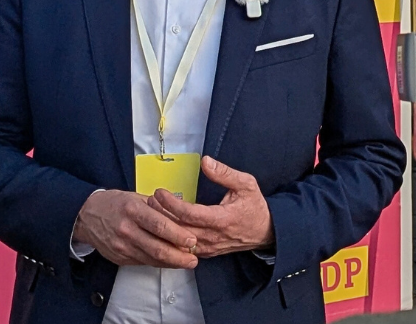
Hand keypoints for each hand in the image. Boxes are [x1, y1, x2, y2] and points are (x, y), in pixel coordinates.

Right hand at [75, 189, 199, 268]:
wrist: (86, 216)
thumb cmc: (114, 204)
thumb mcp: (135, 197)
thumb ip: (157, 208)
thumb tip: (182, 215)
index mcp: (132, 210)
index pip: (159, 225)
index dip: (178, 235)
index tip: (192, 240)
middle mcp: (126, 229)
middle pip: (157, 247)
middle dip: (179, 256)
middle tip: (194, 258)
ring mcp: (122, 246)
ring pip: (151, 259)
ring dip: (171, 263)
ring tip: (186, 262)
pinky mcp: (119, 257)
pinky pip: (143, 262)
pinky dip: (158, 263)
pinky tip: (169, 261)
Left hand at [149, 156, 273, 256]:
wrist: (266, 232)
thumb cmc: (255, 207)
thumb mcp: (246, 184)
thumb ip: (225, 173)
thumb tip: (205, 162)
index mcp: (222, 219)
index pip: (189, 214)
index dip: (171, 203)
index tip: (159, 192)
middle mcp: (213, 236)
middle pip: (179, 229)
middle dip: (161, 215)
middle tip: (149, 200)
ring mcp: (209, 247)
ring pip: (178, 241)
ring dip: (164, 227)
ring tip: (153, 211)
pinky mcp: (206, 252)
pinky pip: (183, 249)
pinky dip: (171, 238)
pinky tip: (163, 226)